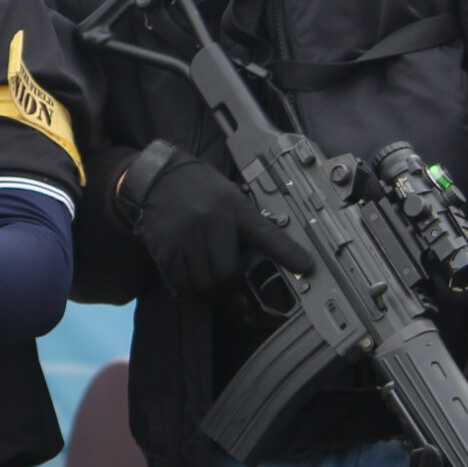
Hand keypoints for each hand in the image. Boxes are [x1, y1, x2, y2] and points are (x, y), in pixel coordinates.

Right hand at [126, 153, 307, 297]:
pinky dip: (191, 288)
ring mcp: (184, 239)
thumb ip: (251, 233)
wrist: (161, 178)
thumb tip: (261, 268)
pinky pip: (182, 286)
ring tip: (211, 271)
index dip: (287, 253)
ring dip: (211, 288)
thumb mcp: (235, 201)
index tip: (306, 266)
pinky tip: (193, 272)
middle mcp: (209, 223)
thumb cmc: (205, 192)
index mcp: (233, 209)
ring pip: (204, 286)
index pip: (266, 234)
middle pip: (228, 276)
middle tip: (229, 268)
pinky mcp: (163, 251)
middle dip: (231, 281)